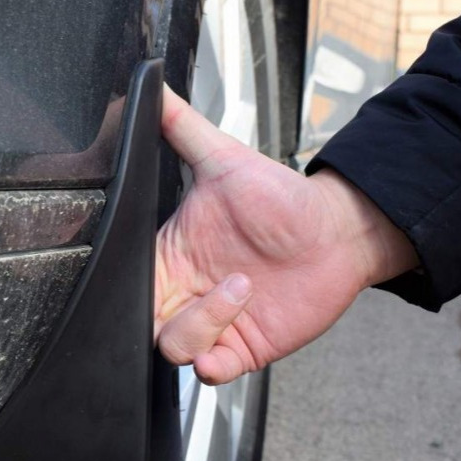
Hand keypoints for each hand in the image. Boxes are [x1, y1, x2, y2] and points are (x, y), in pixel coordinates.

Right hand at [154, 86, 417, 383]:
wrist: (335, 231)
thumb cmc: (281, 197)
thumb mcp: (225, 159)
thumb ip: (181, 127)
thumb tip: (150, 87)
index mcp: (169, 255)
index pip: (125, 282)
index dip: (127, 285)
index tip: (155, 268)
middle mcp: (184, 292)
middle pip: (140, 324)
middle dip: (162, 312)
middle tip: (202, 282)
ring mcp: (212, 323)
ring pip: (171, 349)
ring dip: (199, 325)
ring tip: (239, 289)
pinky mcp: (242, 347)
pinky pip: (209, 373)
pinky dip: (212, 358)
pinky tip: (236, 322)